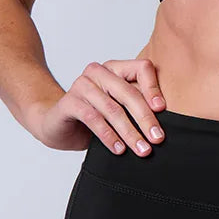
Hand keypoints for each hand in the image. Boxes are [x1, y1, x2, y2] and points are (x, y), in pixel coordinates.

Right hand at [34, 58, 165, 154]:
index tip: (163, 110)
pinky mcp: (69, 102)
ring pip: (112, 109)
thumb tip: (162, 125)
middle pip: (128, 92)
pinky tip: (119, 150)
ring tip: (141, 150)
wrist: (55, 124)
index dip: (154, 88)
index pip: (141, 68)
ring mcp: (81, 85)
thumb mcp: (118, 109)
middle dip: (145, 118)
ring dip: (129, 132)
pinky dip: (109, 136)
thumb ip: (136, 107)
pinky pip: (93, 119)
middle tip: (157, 139)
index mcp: (114, 68)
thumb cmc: (92, 116)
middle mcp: (98, 72)